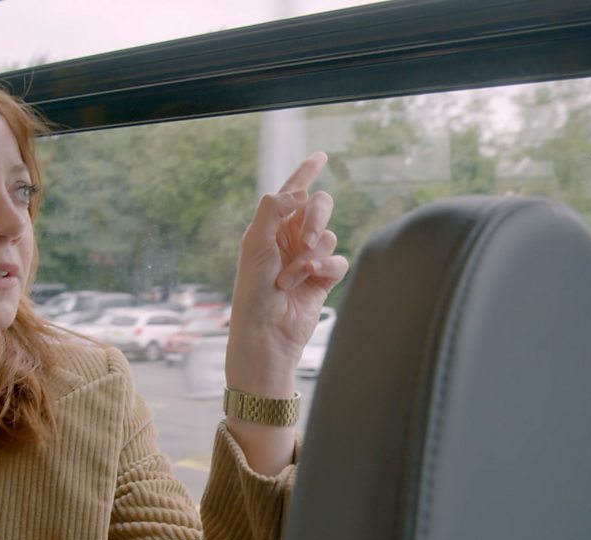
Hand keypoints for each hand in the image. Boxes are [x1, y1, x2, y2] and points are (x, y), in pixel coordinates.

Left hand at [225, 151, 348, 399]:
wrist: (266, 331)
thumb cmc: (252, 290)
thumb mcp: (254, 243)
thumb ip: (272, 209)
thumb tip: (298, 192)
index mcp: (270, 226)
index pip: (291, 192)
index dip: (305, 172)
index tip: (321, 156)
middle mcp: (290, 238)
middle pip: (319, 206)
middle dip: (316, 217)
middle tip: (304, 239)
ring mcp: (308, 257)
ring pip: (329, 235)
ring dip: (311, 254)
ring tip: (291, 277)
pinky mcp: (323, 278)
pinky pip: (338, 259)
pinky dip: (324, 267)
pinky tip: (309, 280)